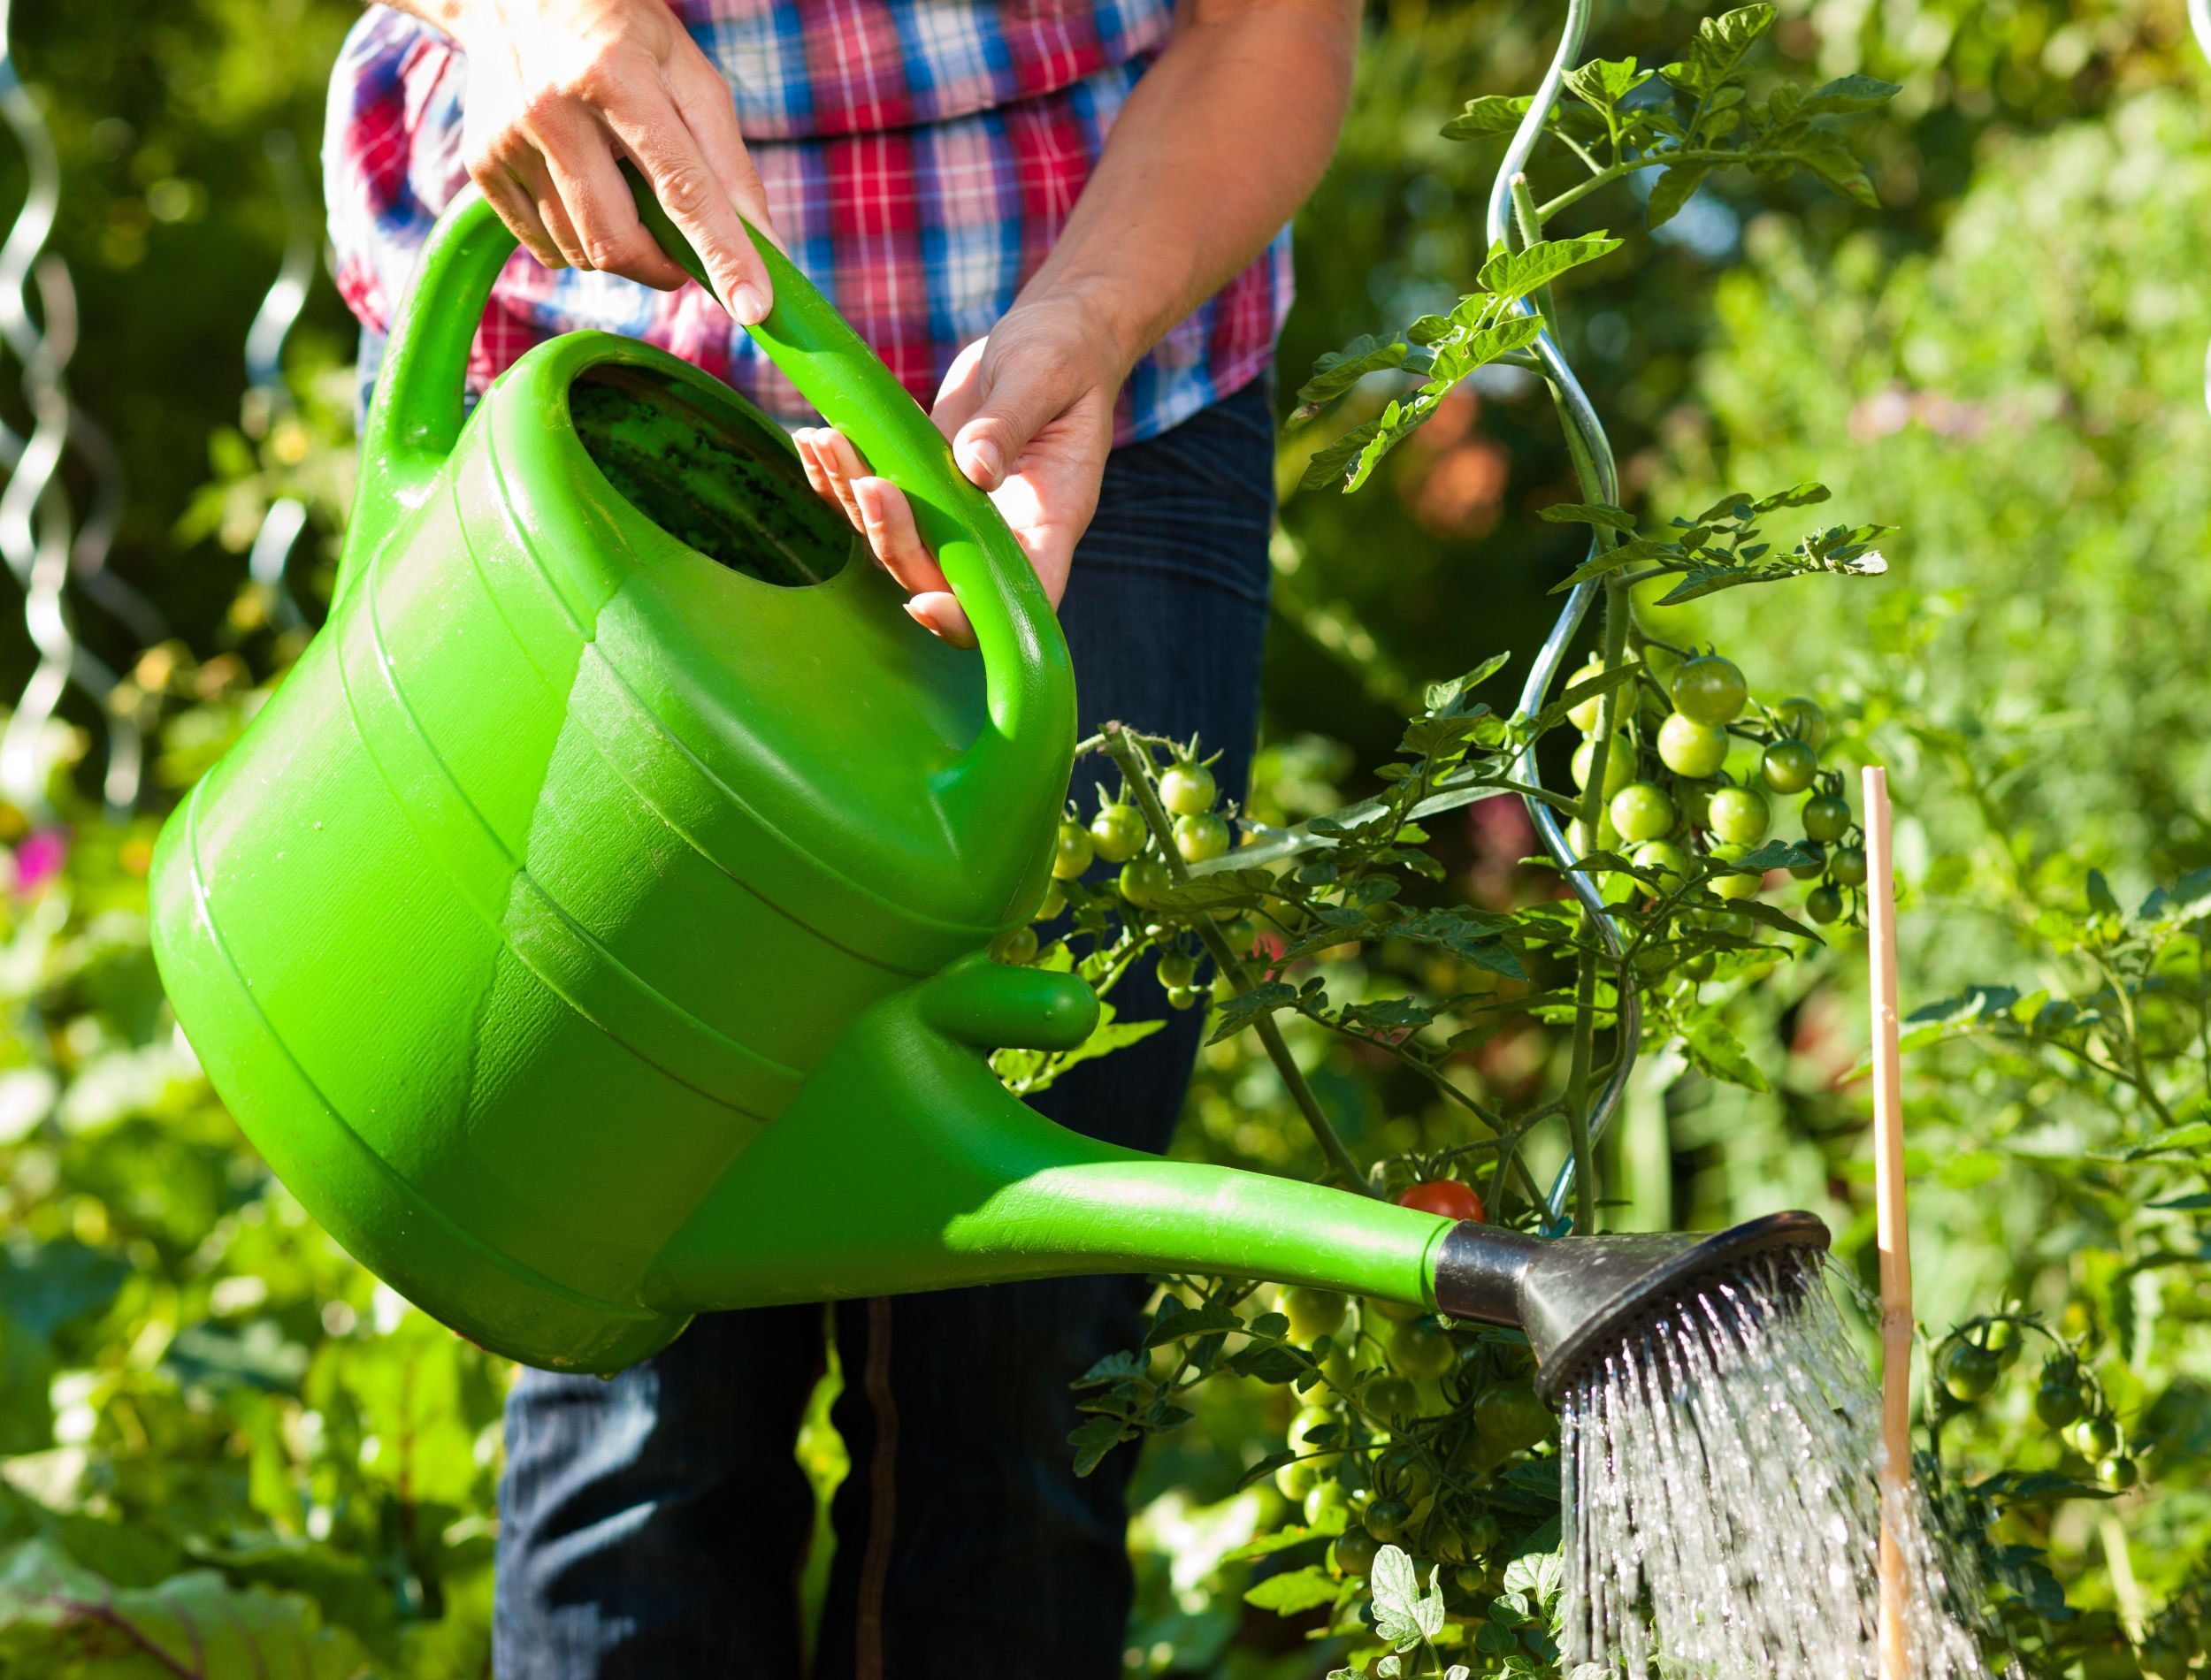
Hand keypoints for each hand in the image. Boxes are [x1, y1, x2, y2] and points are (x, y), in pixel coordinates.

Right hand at [426, 0, 776, 322]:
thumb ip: (729, 161)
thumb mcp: (688, 73)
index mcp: (615, 76)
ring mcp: (508, 141)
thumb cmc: (622, 35)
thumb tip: (765, 247)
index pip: (681, 187)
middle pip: (618, 242)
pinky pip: (546, 248)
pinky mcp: (482, 165)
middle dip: (664, 267)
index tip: (753, 307)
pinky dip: (579, 243)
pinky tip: (584, 190)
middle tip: (685, 253)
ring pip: (581, 253)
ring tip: (625, 192)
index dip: (722, 253)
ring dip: (621, 250)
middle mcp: (552, 111)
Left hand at [794, 294, 1127, 646]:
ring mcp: (960, 511)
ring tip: (827, 443)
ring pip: (897, 540)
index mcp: (1049, 518)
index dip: (969, 617)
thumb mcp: (1044, 377)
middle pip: (939, 576)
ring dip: (854, 501)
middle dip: (895, 541)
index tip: (924, 600)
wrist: (1053, 332)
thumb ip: (1008, 423)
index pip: (1018, 596)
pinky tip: (815, 439)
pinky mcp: (926, 482)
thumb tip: (974, 468)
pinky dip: (839, 477)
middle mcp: (1003, 529)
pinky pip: (877, 498)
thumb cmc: (1066, 353)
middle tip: (868, 482)